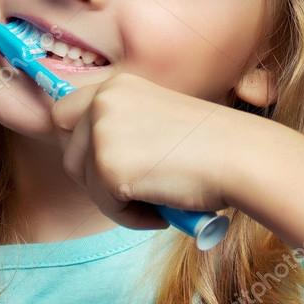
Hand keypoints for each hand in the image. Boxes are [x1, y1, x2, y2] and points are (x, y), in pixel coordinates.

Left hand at [49, 72, 245, 230]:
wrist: (239, 156)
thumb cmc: (211, 145)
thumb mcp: (156, 118)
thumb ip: (123, 127)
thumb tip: (88, 158)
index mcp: (117, 85)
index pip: (64, 113)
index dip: (78, 141)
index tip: (99, 162)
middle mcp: (103, 101)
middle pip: (69, 152)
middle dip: (95, 176)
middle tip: (136, 187)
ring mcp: (102, 133)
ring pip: (86, 183)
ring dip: (117, 199)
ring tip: (158, 197)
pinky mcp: (108, 168)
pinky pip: (107, 208)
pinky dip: (133, 217)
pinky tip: (162, 207)